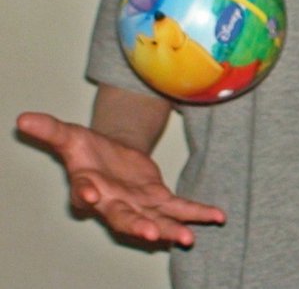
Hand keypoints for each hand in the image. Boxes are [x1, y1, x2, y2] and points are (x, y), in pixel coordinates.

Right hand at [16, 112, 225, 245]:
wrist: (109, 154)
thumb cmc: (87, 150)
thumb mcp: (70, 135)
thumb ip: (50, 130)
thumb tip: (23, 118)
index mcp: (87, 188)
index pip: (84, 194)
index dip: (86, 195)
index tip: (91, 194)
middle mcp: (113, 203)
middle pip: (123, 217)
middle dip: (137, 225)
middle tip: (151, 234)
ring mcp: (138, 204)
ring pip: (155, 219)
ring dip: (171, 228)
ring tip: (187, 238)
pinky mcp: (159, 199)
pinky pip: (180, 208)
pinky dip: (198, 213)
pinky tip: (217, 218)